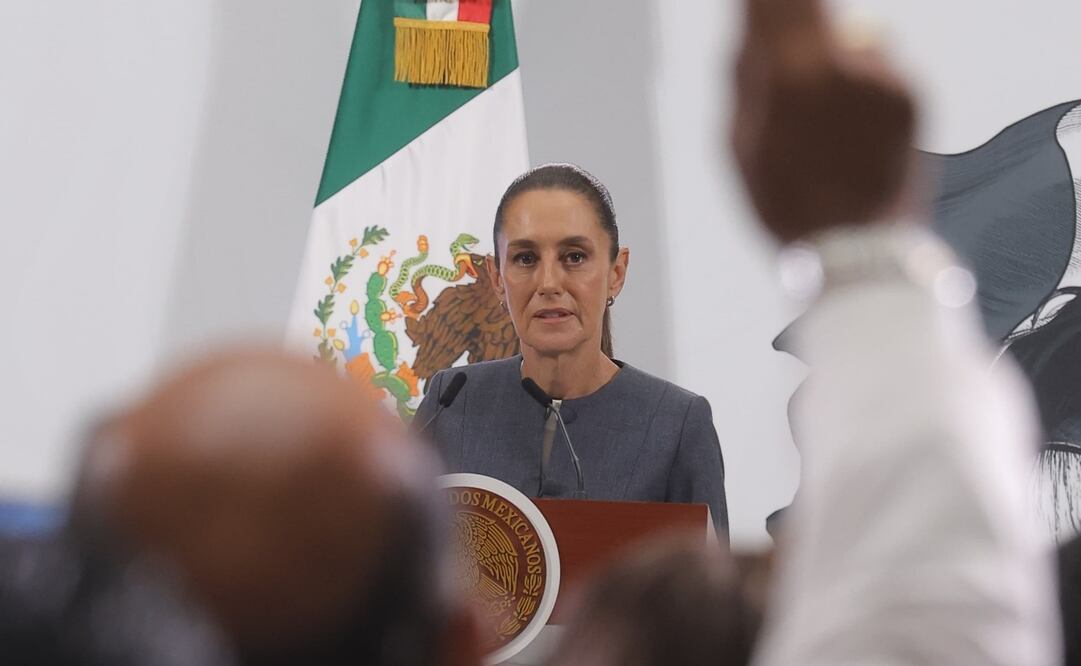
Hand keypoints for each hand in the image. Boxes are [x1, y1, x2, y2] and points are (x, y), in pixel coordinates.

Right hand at [731, 0, 916, 241]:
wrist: (857, 251)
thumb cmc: (786, 204)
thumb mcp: (740, 145)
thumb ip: (744, 78)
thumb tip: (751, 33)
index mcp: (791, 75)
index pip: (773, 0)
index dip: (759, 2)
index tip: (756, 7)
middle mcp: (844, 63)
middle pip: (812, 7)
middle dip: (792, 22)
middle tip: (784, 70)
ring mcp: (884, 78)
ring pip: (848, 39)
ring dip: (831, 61)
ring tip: (821, 124)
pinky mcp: (913, 95)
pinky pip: (877, 70)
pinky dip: (861, 89)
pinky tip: (851, 136)